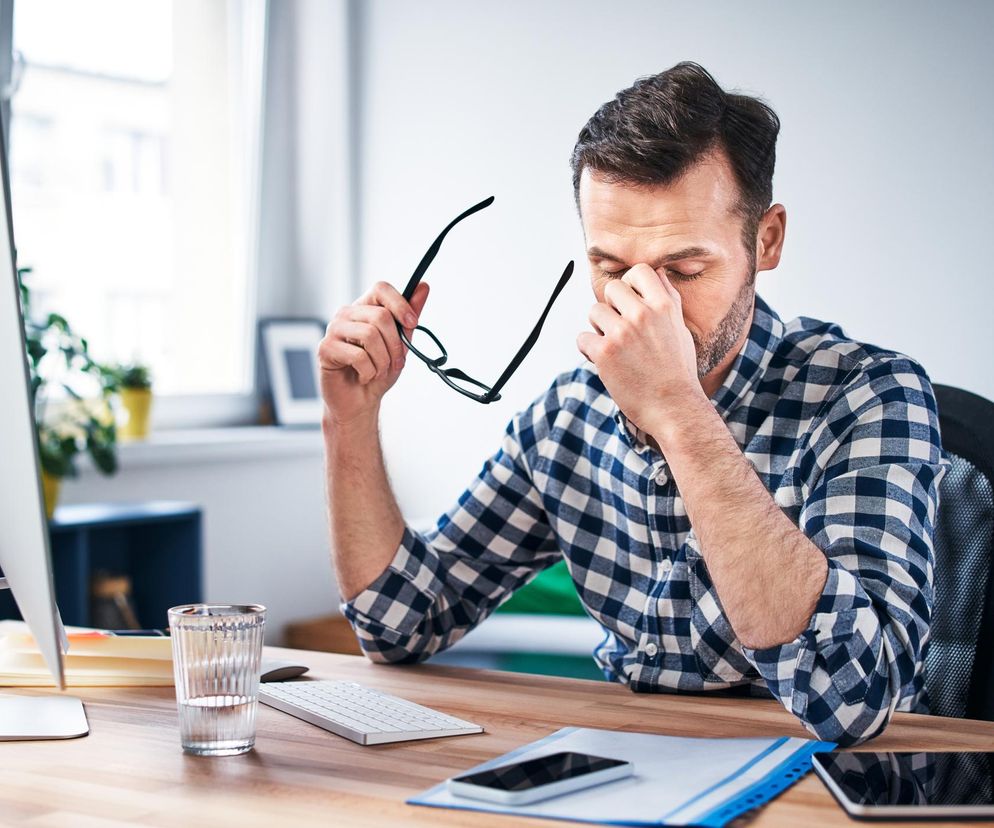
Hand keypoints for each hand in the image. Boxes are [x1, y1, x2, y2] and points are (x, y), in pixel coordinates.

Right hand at [318, 280, 429, 425]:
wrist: (359, 402)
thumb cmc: (377, 371)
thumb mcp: (400, 344)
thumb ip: (408, 317)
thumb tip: (423, 287)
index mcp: (364, 308)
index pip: (381, 288)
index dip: (400, 303)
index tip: (413, 322)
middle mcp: (347, 314)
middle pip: (380, 315)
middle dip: (395, 345)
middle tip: (396, 363)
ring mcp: (333, 330)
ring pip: (370, 335)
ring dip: (382, 361)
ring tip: (378, 371)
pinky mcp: (325, 349)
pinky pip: (358, 355)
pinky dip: (369, 372)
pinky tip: (363, 376)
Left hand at [576, 264, 701, 436]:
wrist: (674, 407)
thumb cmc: (677, 372)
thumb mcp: (680, 329)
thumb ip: (667, 300)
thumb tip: (658, 273)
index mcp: (664, 306)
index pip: (639, 271)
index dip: (631, 285)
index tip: (631, 302)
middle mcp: (643, 315)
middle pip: (612, 289)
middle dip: (612, 307)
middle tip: (620, 328)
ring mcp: (622, 333)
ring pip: (594, 312)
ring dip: (598, 328)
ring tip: (614, 348)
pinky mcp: (604, 352)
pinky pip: (583, 338)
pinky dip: (589, 350)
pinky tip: (603, 362)